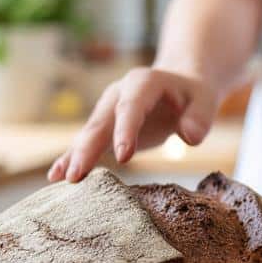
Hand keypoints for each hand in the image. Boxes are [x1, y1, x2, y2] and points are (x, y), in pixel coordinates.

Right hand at [48, 68, 217, 182]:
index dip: (125, 130)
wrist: (179, 86)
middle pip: (100, 121)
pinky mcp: (105, 128)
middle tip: (76, 175)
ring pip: (89, 134)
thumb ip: (200, 116)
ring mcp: (108, 111)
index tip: (124, 157)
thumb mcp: (205, 99)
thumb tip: (189, 136)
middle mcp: (118, 94)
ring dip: (74, 156)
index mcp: (143, 83)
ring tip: (59, 179)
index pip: (131, 106)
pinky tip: (56, 177)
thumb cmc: (193, 95)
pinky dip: (72, 158)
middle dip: (87, 148)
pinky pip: (87, 144)